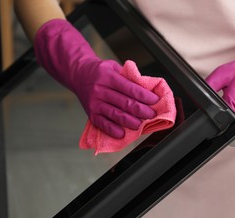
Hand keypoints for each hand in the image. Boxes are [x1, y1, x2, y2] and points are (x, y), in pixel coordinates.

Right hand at [34, 19, 158, 137]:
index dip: (144, 95)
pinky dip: (112, 130)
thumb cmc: (100, 71)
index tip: (155, 100)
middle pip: (124, 102)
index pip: (129, 88)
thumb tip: (147, 89)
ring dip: (130, 121)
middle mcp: (100, 90)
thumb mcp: (114, 67)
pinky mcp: (90, 113)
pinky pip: (102, 124)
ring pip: (115, 114)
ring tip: (140, 125)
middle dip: (141, 110)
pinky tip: (122, 134)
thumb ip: (128, 77)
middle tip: (152, 114)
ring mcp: (94, 103)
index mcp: (108, 77)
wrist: (78, 74)